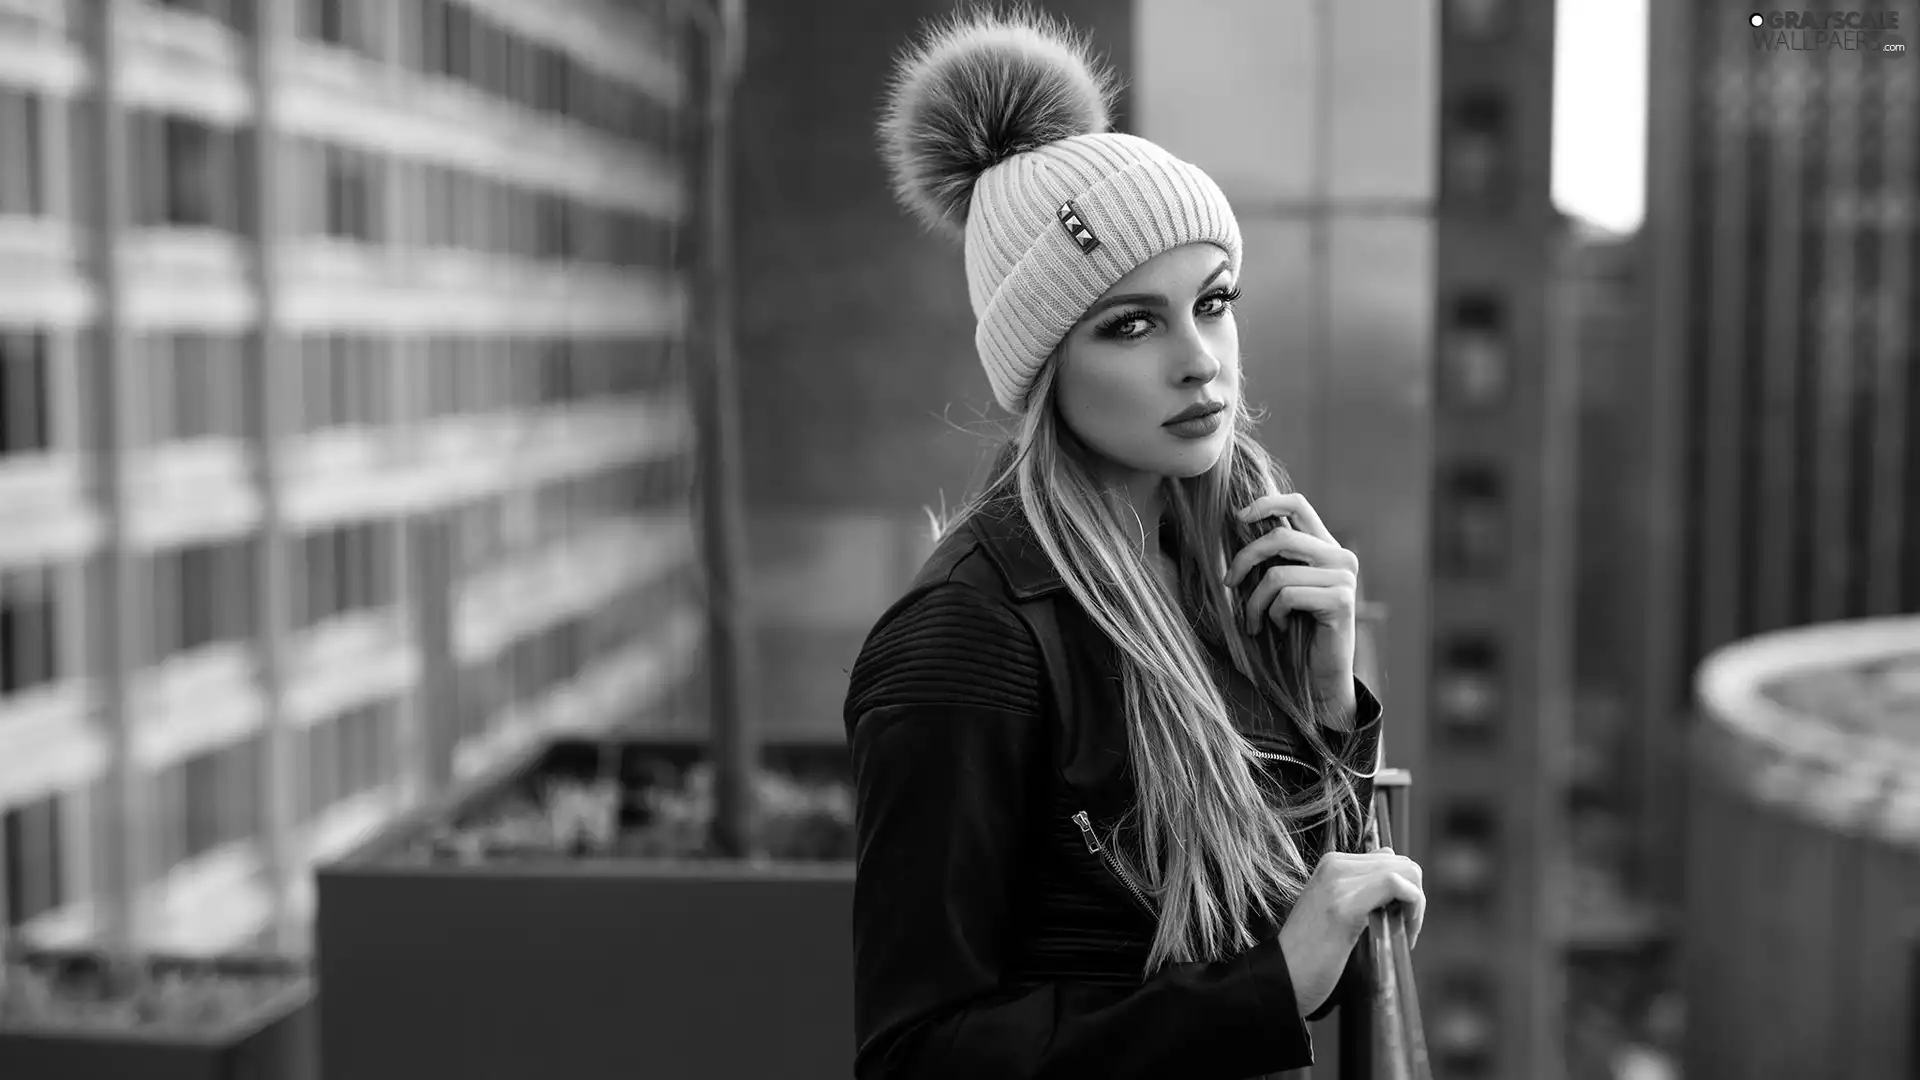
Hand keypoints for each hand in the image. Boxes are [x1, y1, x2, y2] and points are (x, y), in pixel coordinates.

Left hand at [1222, 492, 1357, 705]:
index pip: (1298, 504)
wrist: (1317, 675)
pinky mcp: (1341, 600)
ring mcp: (1344, 578)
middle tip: (1229, 582)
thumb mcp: (1279, 586)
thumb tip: (1237, 522)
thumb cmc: (1291, 631)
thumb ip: (1271, 557)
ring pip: (1277, 573)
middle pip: (1279, 537)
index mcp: (1325, 547)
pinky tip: (1279, 628)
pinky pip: (1287, 596)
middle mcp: (1340, 557)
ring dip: (1255, 602)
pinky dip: (1272, 615)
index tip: (1239, 517)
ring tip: (1258, 620)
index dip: (1266, 503)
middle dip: (1244, 559)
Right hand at [1276, 848, 1425, 1016]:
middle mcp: (1335, 866)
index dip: (1406, 890)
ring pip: (1404, 872)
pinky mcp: (1346, 905)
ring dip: (1416, 905)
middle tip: (1405, 929)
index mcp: (1332, 864)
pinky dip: (1413, 909)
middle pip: (1403, 864)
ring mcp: (1338, 882)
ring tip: (1405, 933)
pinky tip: (1405, 934)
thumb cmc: (1309, 953)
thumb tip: (1394, 874)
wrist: (1281, 978)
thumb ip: (1360, 889)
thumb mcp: (1335, 909)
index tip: (1401, 920)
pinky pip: (1396, 886)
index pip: (1390, 859)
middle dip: (1415, 897)